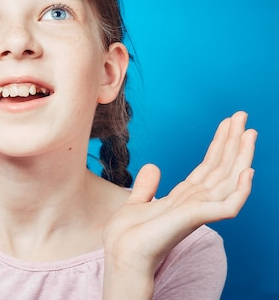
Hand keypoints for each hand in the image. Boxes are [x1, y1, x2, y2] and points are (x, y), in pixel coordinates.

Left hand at [102, 111, 255, 297]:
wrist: (122, 255)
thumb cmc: (129, 237)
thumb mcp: (137, 203)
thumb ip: (147, 187)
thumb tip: (154, 167)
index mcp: (184, 197)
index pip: (208, 166)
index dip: (219, 144)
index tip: (228, 123)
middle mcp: (195, 202)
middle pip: (221, 168)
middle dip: (233, 142)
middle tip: (244, 117)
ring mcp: (198, 211)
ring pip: (229, 180)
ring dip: (241, 156)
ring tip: (250, 133)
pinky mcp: (196, 219)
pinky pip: (227, 206)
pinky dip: (241, 190)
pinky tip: (248, 172)